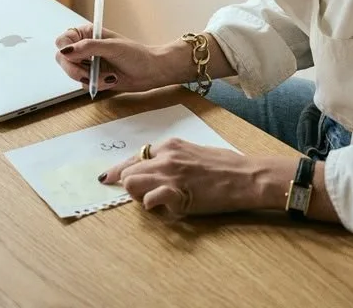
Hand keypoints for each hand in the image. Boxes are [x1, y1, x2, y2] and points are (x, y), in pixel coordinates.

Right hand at [54, 26, 164, 93]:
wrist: (151, 72)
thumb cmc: (136, 55)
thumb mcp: (113, 47)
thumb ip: (89, 47)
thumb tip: (66, 50)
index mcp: (88, 34)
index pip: (63, 41)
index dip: (65, 51)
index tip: (73, 58)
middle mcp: (86, 47)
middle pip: (64, 60)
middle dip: (76, 70)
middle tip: (89, 75)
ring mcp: (89, 63)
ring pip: (73, 74)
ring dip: (90, 79)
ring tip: (109, 77)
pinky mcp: (94, 77)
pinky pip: (84, 84)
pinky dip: (96, 85)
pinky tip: (110, 81)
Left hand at [99, 138, 272, 216]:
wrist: (245, 176)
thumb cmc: (225, 166)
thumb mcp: (194, 152)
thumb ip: (172, 159)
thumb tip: (154, 170)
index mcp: (171, 145)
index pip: (135, 157)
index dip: (119, 170)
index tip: (107, 178)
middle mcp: (166, 157)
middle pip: (128, 172)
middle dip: (131, 187)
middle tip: (145, 196)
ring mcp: (170, 174)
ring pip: (132, 185)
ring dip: (139, 197)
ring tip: (158, 201)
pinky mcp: (176, 193)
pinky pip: (148, 201)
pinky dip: (154, 207)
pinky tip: (170, 207)